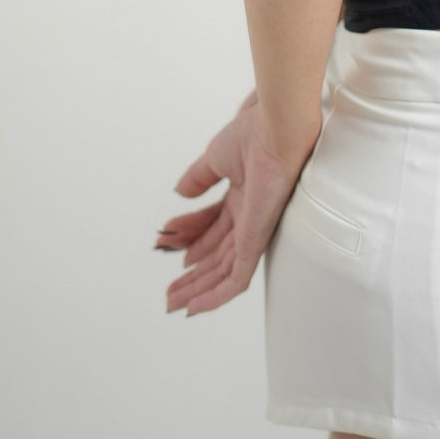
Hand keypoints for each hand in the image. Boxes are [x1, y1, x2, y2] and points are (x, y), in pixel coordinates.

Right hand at [155, 102, 309, 315]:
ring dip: (197, 288)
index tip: (165, 241)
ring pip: (223, 272)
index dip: (189, 235)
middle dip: (193, 272)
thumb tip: (179, 193)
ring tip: (173, 302)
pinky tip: (195, 307)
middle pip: (217, 253)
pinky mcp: (256, 243)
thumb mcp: (215, 158)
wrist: (274, 130)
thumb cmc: (253, 134)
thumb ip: (198, 178)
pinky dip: (215, 296)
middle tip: (170, 289)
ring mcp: (253, 231)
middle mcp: (249, 216)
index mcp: (243, 195)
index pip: (212, 224)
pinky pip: (237, 279)